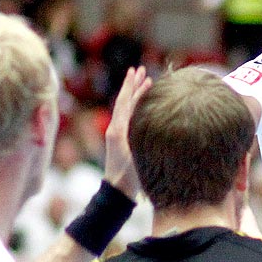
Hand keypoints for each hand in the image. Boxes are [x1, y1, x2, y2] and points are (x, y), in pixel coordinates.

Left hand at [103, 66, 152, 195]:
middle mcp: (116, 129)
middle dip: (132, 85)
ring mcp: (118, 134)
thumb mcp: (132, 157)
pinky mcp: (123, 140)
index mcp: (118, 130)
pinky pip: (129, 117)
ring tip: (144, 81)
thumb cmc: (128, 178)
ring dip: (135, 94)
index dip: (132, 87)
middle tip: (140, 70)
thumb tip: (138, 121)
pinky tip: (145, 103)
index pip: (125, 103)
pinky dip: (137, 107)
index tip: (137, 73)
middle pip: (124, 101)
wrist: (118, 191)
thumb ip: (133, 139)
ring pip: (126, 108)